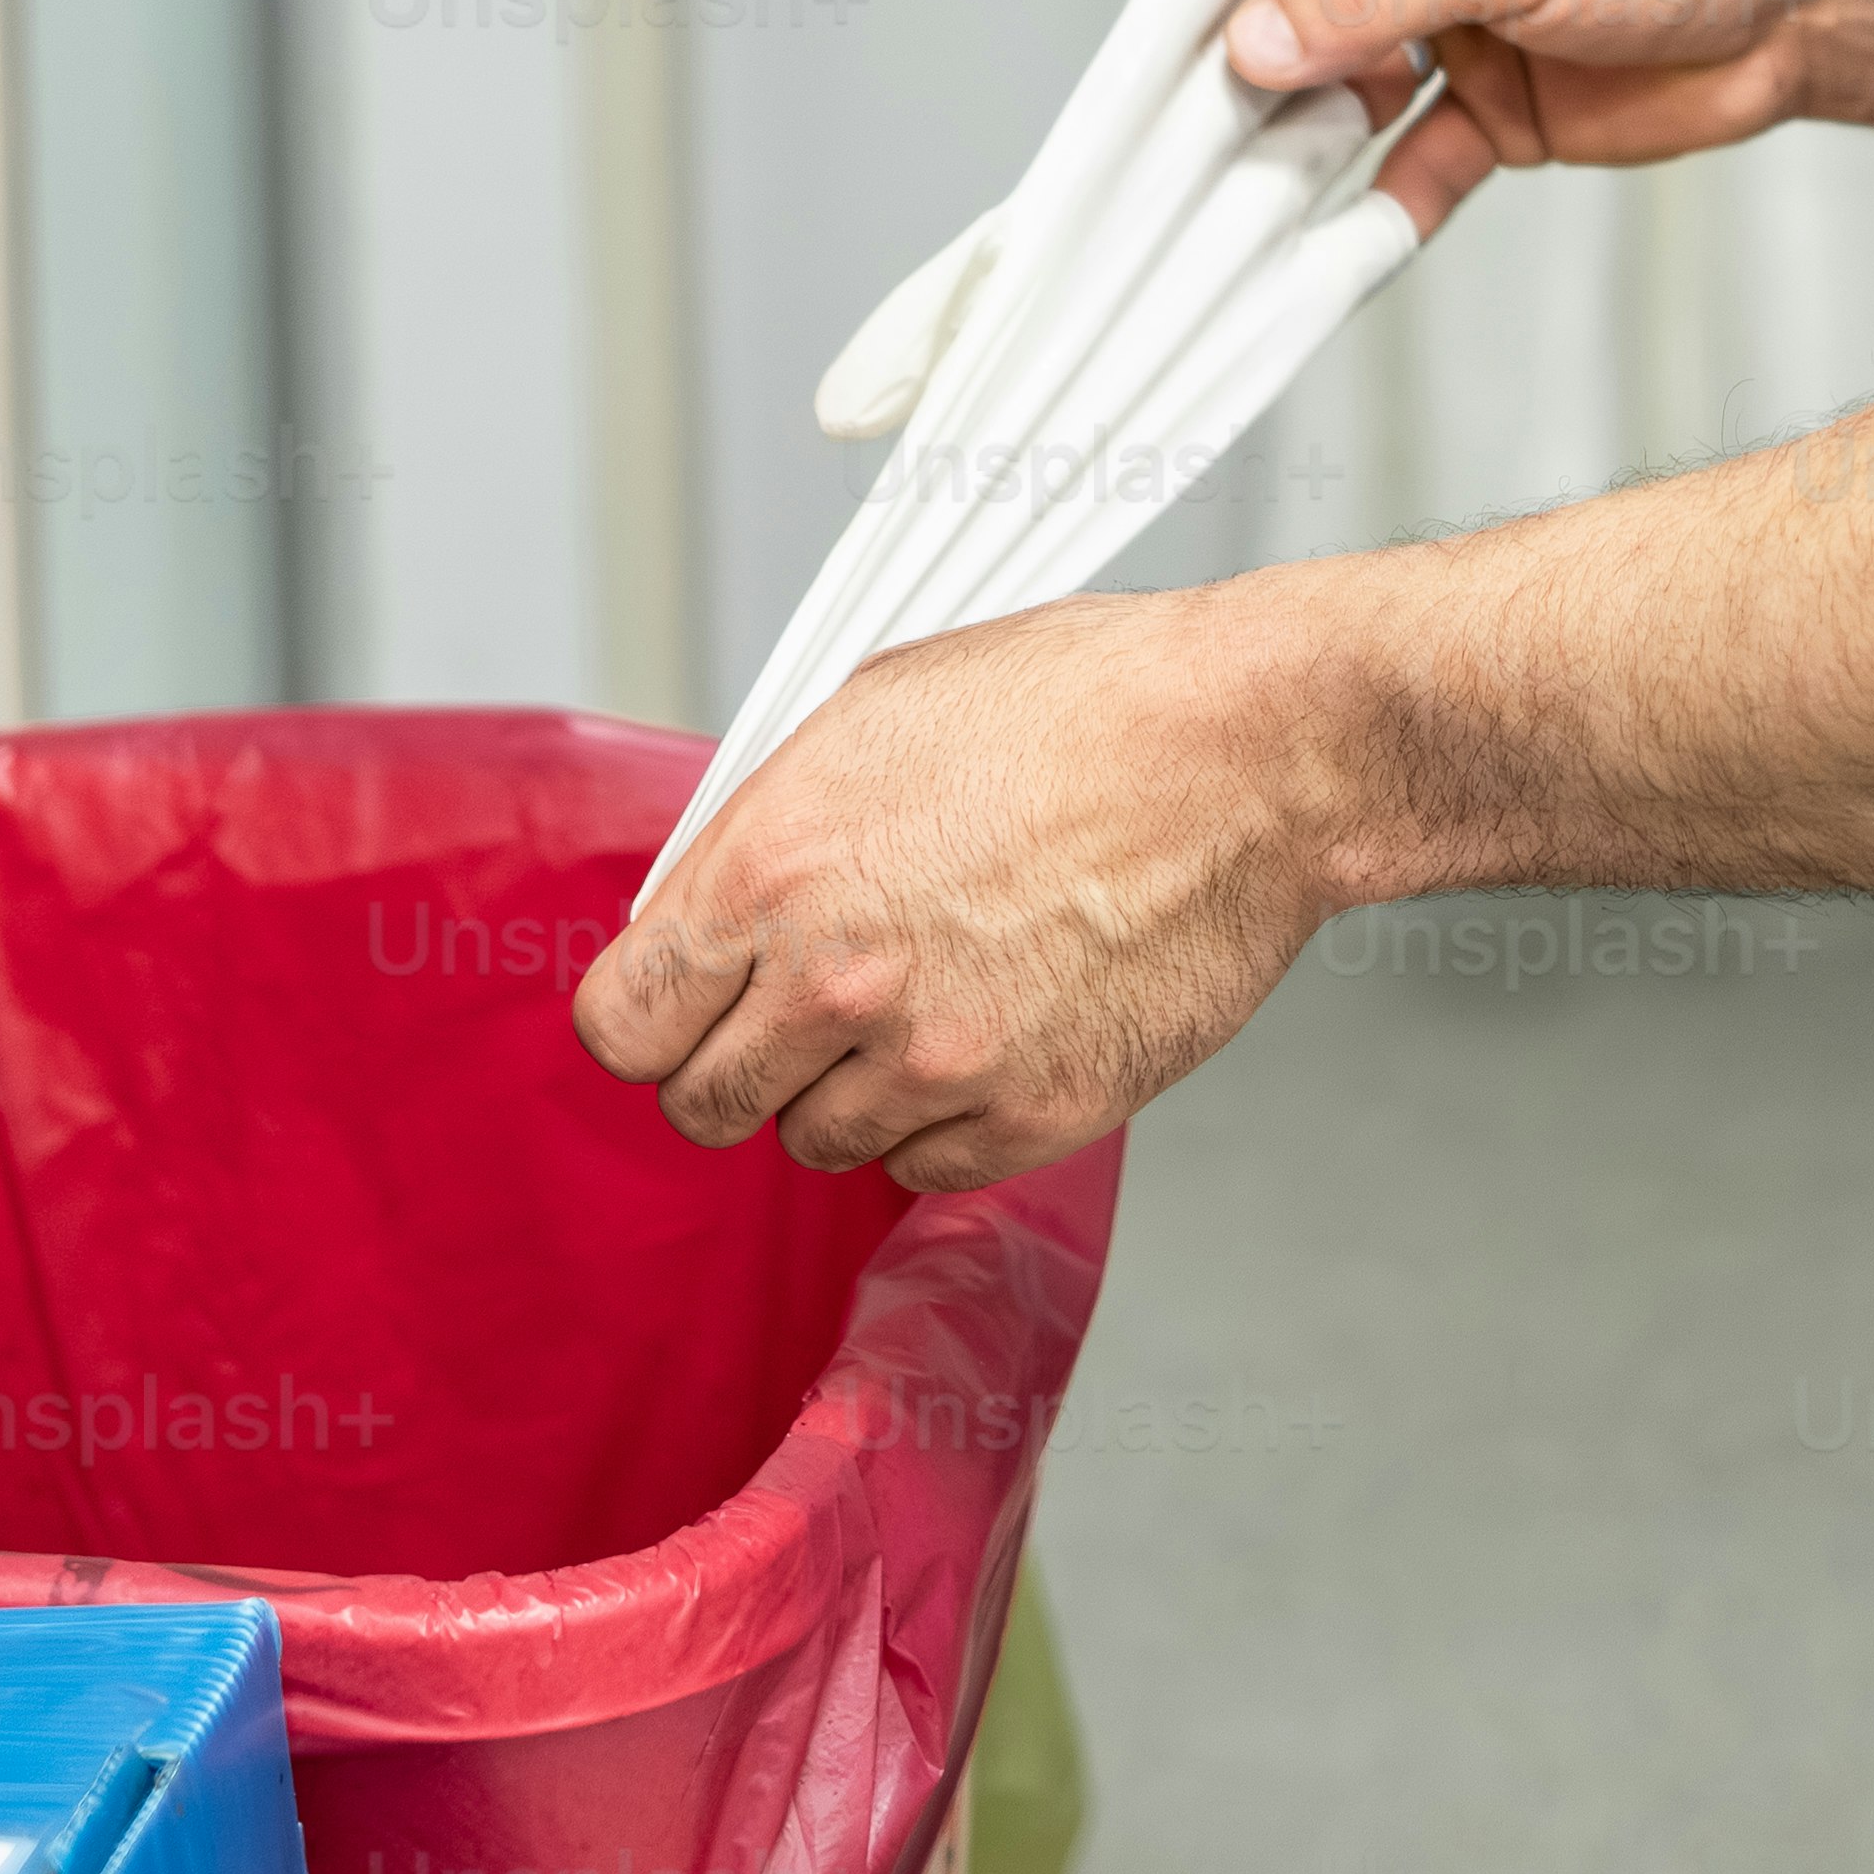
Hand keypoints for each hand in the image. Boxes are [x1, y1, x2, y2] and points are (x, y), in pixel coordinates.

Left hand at [582, 579, 1363, 1188]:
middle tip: (807, 1010)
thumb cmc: (1082, 705)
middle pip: (705, 1104)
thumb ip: (768, 829)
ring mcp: (936, 1059)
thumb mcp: (874, 714)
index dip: (652, 1016)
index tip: (687, 1005)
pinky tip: (992, 1033)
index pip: (622, 1024)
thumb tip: (707, 908)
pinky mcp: (1030, 1113)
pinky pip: (924, 1168)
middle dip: (741, 1060)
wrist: (1250, 752)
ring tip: (928, 1000)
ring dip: (850, 1090)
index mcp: (775, 866)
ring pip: (816, 1143)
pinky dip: (942, 1120)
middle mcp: (837, 978)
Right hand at [1201, 0, 1858, 239]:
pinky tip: (1334, 254)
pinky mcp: (1490, 107)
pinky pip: (1409, 162)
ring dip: (1293, 147)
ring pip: (1335, 90)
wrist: (1802, 7)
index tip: (1149, 32)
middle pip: (1285, 0)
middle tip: (1174, 144)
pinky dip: (1375, 208)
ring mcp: (1447, 22)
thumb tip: (1250, 44)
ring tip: (1237, 209)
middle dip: (1235, 70)